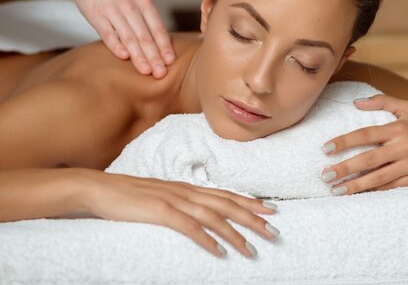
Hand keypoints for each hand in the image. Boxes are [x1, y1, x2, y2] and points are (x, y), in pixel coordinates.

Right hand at [67, 0, 174, 78]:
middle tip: (161, 73)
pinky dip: (116, 45)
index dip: (164, 46)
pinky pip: (108, 33)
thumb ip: (147, 17)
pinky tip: (123, 57)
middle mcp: (131, 7)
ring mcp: (114, 11)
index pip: (158, 28)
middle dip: (154, 57)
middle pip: (145, 36)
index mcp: (144, 2)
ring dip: (138, 56)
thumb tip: (160, 41)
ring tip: (146, 71)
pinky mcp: (97, 15)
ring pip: (129, 37)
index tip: (170, 62)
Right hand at [84, 171, 278, 257]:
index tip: (271, 210)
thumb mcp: (163, 197)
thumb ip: (182, 203)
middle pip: (227, 205)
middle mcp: (187, 192)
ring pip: (214, 217)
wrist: (101, 188)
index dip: (250, 203)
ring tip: (252, 249)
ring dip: (235, 235)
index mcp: (189, 188)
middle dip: (253, 219)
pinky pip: (189, 227)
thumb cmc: (131, 196)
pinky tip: (219, 252)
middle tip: (274, 232)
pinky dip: (206, 239)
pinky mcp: (160, 212)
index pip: (227, 195)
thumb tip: (200, 214)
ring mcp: (175, 201)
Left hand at [320, 94, 407, 194]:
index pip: (365, 134)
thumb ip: (382, 102)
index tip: (325, 149)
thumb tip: (355, 103)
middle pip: (369, 158)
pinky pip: (393, 187)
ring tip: (336, 191)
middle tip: (325, 175)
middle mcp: (403, 146)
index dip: (344, 141)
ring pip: (379, 177)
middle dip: (345, 168)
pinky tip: (359, 195)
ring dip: (356, 185)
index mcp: (398, 128)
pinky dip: (375, 192)